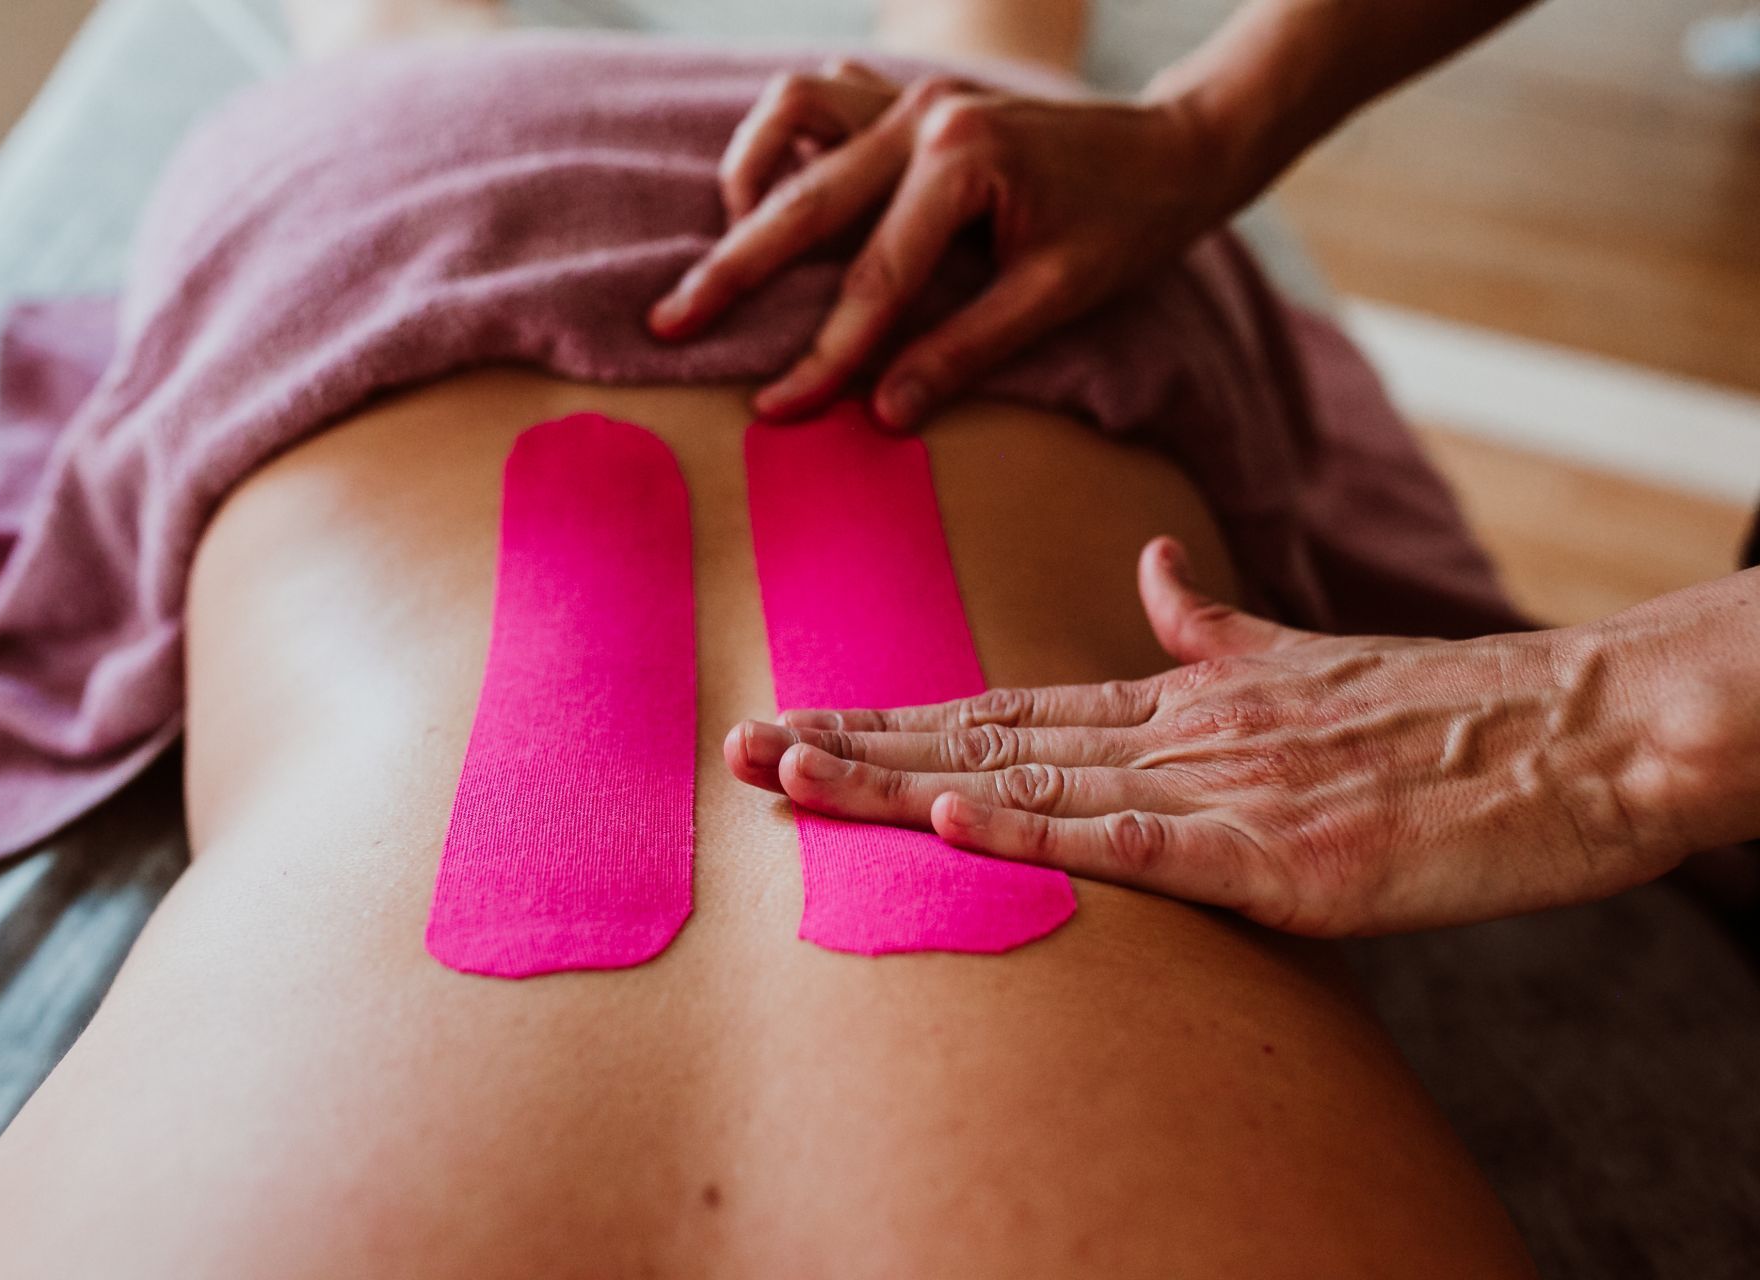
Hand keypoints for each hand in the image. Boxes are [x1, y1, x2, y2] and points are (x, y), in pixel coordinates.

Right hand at [648, 63, 1230, 430]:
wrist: (1176, 149)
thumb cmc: (1128, 226)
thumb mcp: (1057, 296)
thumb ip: (966, 350)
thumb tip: (884, 412)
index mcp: (964, 161)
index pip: (874, 278)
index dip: (824, 354)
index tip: (776, 410)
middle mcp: (924, 114)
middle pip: (803, 199)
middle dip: (734, 270)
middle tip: (671, 324)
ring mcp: (912, 92)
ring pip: (792, 115)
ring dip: (751, 180)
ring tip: (729, 249)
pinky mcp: (909, 92)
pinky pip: (820, 99)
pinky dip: (785, 142)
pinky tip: (779, 195)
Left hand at [725, 537, 1704, 936]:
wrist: (1561, 739)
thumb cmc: (1426, 718)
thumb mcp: (1298, 662)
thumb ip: (1211, 625)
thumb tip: (1156, 571)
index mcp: (1170, 702)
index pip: (999, 708)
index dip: (891, 716)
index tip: (797, 718)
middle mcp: (1170, 734)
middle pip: (983, 741)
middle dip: (855, 747)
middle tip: (737, 747)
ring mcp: (1218, 789)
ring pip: (1029, 782)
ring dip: (902, 784)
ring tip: (794, 775)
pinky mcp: (1278, 857)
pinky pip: (1138, 844)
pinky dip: (1041, 832)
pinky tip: (951, 821)